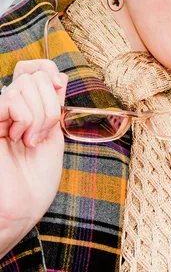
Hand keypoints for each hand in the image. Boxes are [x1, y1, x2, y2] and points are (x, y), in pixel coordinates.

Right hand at [0, 61, 67, 256]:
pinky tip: (17, 138)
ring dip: (39, 115)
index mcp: (25, 106)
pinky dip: (25, 117)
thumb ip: (53, 103)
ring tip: (29, 140)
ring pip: (25, 86)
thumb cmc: (37, 176)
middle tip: (41, 134)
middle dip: (49, 104)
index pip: (33, 67)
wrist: (24, 206)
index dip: (48, 70)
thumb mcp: (53, 132)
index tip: (58, 88)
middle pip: (34, 76)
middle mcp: (9, 106)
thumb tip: (58, 76)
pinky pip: (11, 98)